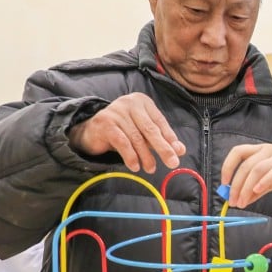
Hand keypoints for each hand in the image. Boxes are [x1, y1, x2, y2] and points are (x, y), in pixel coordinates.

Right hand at [67, 93, 184, 172]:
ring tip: (151, 169)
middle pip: (150, 129)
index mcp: (142, 102)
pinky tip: (135, 166)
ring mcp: (116, 111)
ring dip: (146, 156)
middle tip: (173, 163)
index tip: (179, 152)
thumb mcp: (143, 133)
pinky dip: (130, 156)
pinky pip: (122, 142)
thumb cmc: (123, 130)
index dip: (170, 138)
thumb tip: (180, 150)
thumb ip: (161, 139)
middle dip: (163, 148)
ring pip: (136, 138)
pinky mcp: (105, 122)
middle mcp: (129, 103)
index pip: (159, 121)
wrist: (91, 131)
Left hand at [221, 143, 271, 207]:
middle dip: (237, 185)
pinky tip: (257, 191)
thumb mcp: (271, 181)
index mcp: (261, 150)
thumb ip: (257, 189)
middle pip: (246, 165)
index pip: (238, 152)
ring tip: (243, 202)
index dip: (228, 166)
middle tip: (234, 202)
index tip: (224, 184)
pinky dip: (264, 181)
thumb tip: (241, 200)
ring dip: (247, 187)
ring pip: (258, 169)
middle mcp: (269, 149)